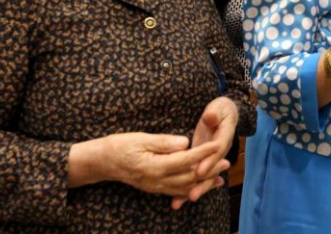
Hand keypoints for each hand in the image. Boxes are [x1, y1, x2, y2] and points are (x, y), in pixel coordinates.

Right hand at [102, 132, 225, 200]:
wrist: (103, 162)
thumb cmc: (121, 146)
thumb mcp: (141, 139)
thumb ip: (163, 142)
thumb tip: (185, 143)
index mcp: (155, 166)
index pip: (186, 159)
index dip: (204, 152)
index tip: (218, 144)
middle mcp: (157, 180)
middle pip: (189, 177)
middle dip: (209, 169)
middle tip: (227, 162)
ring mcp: (157, 187)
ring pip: (186, 188)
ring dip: (204, 181)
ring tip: (221, 175)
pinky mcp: (156, 188)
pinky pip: (177, 191)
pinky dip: (193, 188)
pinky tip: (203, 185)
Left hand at [171, 97, 239, 209]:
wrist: (226, 113)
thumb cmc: (221, 109)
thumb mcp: (219, 108)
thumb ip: (214, 113)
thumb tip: (210, 117)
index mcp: (224, 137)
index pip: (216, 152)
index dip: (209, 162)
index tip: (199, 171)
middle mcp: (219, 152)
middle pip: (211, 171)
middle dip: (201, 185)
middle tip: (191, 196)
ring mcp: (211, 159)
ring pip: (204, 178)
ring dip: (192, 191)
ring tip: (179, 203)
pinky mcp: (204, 162)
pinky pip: (197, 177)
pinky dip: (187, 188)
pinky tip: (176, 200)